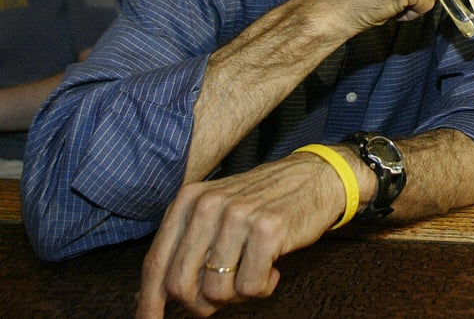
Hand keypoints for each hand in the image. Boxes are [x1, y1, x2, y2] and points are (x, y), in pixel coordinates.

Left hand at [135, 152, 348, 317]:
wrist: (317, 176)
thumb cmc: (266, 201)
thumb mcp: (219, 211)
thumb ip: (188, 244)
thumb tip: (150, 294)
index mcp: (190, 199)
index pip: (156, 262)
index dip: (149, 300)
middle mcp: (209, 204)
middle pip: (181, 285)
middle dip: (200, 304)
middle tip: (224, 298)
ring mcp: (238, 216)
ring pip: (216, 291)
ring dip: (236, 295)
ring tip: (254, 274)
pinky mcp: (268, 229)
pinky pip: (250, 287)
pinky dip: (262, 288)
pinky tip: (273, 269)